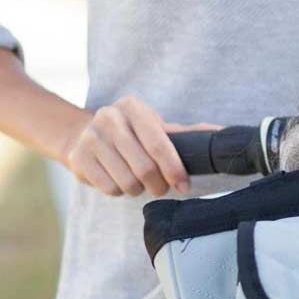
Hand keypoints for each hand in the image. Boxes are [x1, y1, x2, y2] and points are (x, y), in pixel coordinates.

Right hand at [62, 94, 219, 196]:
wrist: (81, 134)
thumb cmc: (130, 133)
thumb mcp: (155, 126)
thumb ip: (186, 134)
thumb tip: (221, 134)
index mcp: (133, 107)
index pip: (160, 144)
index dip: (175, 169)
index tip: (184, 186)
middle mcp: (110, 118)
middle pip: (144, 168)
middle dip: (158, 185)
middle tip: (161, 187)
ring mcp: (90, 137)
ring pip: (127, 182)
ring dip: (137, 189)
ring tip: (137, 181)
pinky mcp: (76, 157)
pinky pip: (108, 188)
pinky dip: (118, 191)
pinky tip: (117, 179)